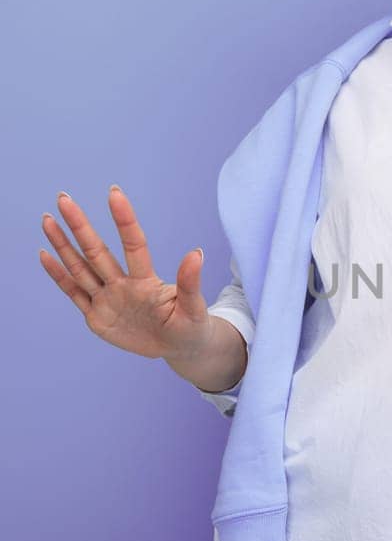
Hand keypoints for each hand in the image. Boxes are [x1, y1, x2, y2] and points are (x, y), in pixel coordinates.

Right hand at [40, 185, 215, 364]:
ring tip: (48, 219)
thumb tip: (197, 253)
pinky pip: (74, 293)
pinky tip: (45, 254)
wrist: (178, 347)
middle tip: (63, 197)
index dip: (124, 220)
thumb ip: (190, 283)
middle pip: (97, 251)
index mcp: (146, 282)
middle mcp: (123, 285)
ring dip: (63, 245)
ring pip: (80, 267)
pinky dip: (59, 275)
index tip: (114, 193)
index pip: (134, 245)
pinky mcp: (97, 316)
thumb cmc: (190, 326)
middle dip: (80, 226)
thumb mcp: (194, 309)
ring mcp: (108, 299)